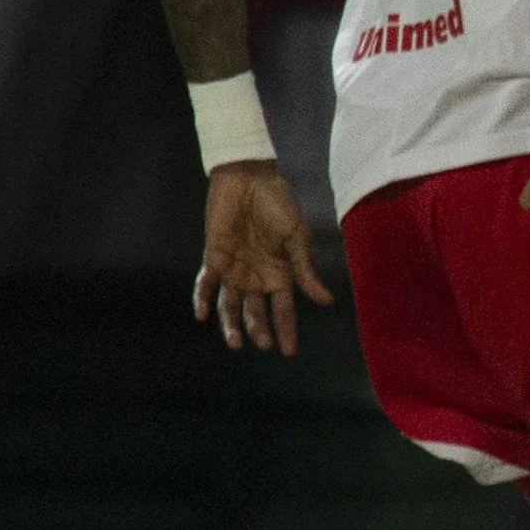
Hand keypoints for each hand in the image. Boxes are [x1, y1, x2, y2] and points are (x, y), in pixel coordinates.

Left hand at [194, 162, 333, 353]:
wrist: (248, 178)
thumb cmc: (278, 203)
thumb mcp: (296, 237)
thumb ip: (304, 270)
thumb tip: (326, 301)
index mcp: (280, 273)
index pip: (284, 309)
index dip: (287, 330)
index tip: (288, 351)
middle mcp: (257, 276)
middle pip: (256, 312)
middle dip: (258, 330)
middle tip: (262, 344)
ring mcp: (235, 269)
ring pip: (231, 305)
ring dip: (231, 325)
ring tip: (235, 343)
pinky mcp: (214, 257)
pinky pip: (206, 284)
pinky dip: (204, 299)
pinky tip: (203, 314)